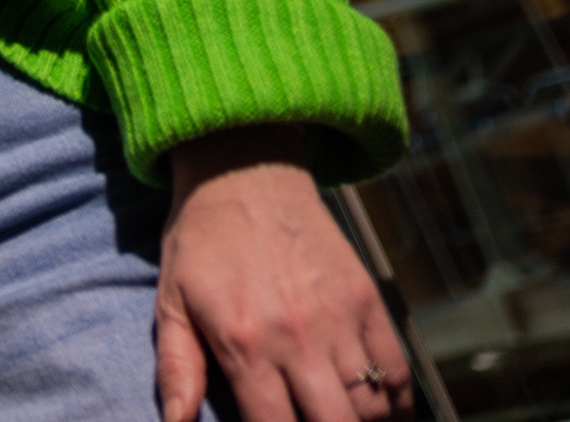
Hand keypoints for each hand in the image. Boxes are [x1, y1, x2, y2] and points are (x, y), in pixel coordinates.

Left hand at [156, 128, 405, 421]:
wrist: (244, 173)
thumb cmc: (200, 243)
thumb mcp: (171, 302)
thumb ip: (177, 369)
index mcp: (244, 342)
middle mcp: (297, 337)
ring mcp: (339, 320)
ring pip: (372, 408)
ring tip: (337, 418)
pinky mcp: (369, 302)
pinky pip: (398, 373)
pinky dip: (396, 404)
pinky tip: (378, 413)